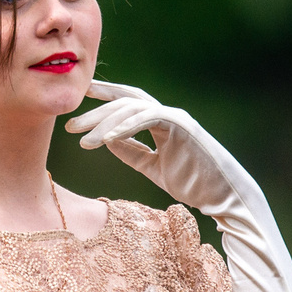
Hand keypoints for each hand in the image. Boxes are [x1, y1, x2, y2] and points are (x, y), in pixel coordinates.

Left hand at [64, 80, 247, 218]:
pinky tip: (107, 139)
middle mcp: (166, 114)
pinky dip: (126, 127)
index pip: (127, 102)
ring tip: (84, 141)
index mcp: (160, 122)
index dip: (104, 96)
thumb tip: (106, 140)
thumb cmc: (192, 182)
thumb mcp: (152, 167)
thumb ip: (131, 152)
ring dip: (105, 123)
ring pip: (132, 109)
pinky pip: (148, 118)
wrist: (222, 195)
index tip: (79, 97)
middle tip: (70, 126)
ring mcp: (175, 117)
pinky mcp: (181, 126)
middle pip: (124, 103)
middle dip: (95, 113)